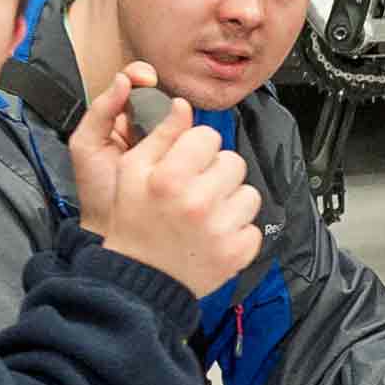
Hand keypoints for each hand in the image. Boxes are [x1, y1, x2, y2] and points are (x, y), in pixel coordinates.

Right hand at [70, 69, 261, 296]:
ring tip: (205, 214)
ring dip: (231, 200)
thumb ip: (160, 135)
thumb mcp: (131, 172)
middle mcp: (198, 202)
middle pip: (233, 161)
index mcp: (170, 178)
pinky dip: (237, 230)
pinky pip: (253, 225)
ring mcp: (221, 229)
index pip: (209, 136)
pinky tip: (213, 235)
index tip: (187, 163)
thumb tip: (182, 106)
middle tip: (195, 191)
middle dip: (216, 172)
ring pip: (249, 192)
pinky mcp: (237, 252)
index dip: (197, 147)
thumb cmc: (133, 223)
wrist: (139, 279)